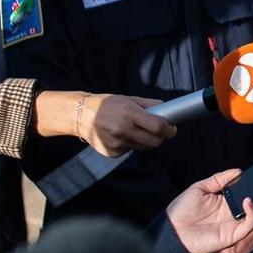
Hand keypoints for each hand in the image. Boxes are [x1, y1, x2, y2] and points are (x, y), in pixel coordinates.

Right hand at [36, 91, 175, 156]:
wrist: (81, 115)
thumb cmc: (107, 105)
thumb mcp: (128, 99)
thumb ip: (149, 105)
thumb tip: (169, 110)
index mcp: (130, 114)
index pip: (158, 127)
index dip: (169, 130)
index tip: (172, 129)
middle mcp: (123, 130)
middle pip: (154, 142)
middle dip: (160, 138)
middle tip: (159, 132)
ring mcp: (117, 143)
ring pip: (143, 148)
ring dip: (145, 141)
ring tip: (135, 131)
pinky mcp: (112, 153)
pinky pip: (130, 150)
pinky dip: (131, 144)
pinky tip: (121, 135)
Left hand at [167, 169, 252, 252]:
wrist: (171, 230)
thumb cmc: (181, 211)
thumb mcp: (200, 188)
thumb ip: (219, 179)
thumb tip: (237, 171)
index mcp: (226, 203)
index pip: (247, 196)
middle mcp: (232, 215)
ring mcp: (233, 225)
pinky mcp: (232, 235)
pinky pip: (248, 226)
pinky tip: (249, 203)